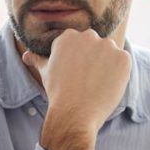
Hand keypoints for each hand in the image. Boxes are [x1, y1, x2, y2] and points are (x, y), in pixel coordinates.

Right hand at [23, 29, 130, 149]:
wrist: (75, 113)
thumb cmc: (58, 93)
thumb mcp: (45, 73)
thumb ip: (38, 60)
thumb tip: (26, 55)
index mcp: (68, 36)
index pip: (79, 42)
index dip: (79, 59)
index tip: (77, 73)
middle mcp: (88, 36)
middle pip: (95, 44)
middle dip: (93, 59)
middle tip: (87, 79)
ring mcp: (108, 46)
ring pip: (110, 53)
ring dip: (107, 64)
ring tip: (97, 84)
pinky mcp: (123, 58)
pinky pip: (123, 62)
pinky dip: (119, 73)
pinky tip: (107, 85)